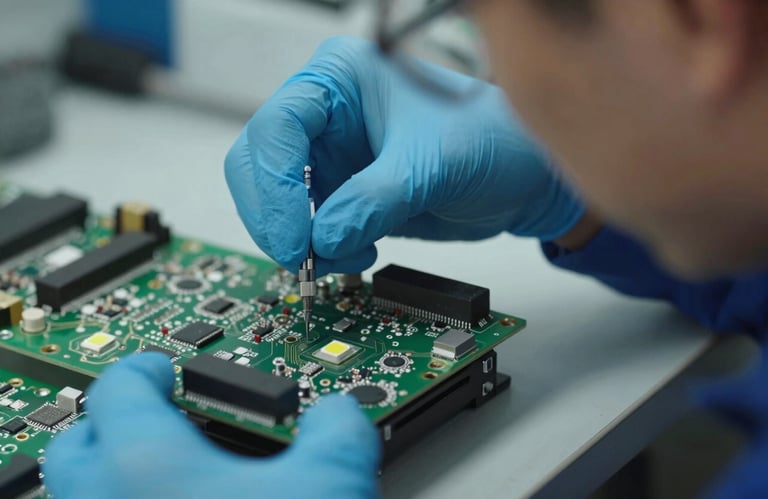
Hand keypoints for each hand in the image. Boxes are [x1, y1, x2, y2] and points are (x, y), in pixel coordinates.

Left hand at [43, 353, 380, 498]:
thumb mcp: (332, 489)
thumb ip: (339, 427)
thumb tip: (341, 412)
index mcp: (145, 466)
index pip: (119, 387)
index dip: (143, 367)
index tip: (160, 367)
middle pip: (75, 444)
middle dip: (109, 421)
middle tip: (150, 415)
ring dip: (108, 477)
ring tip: (161, 475)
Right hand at [225, 36, 583, 274]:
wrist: (522, 178)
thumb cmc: (492, 141)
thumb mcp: (431, 167)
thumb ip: (372, 202)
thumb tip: (322, 240)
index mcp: (341, 78)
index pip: (279, 128)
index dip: (276, 187)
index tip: (295, 239)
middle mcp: (327, 114)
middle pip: (262, 165)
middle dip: (278, 218)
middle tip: (302, 260)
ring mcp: (331, 156)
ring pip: (278, 203)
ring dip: (303, 241)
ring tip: (348, 255)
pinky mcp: (343, 193)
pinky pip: (309, 228)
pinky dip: (323, 251)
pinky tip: (357, 252)